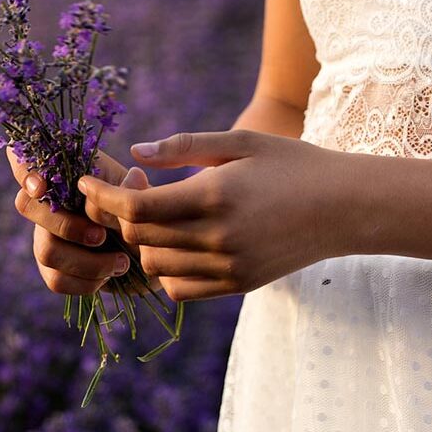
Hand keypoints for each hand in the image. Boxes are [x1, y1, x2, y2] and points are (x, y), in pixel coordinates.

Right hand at [8, 148, 142, 294]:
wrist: (149, 251)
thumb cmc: (138, 213)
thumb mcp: (139, 194)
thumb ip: (134, 188)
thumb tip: (133, 178)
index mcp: (64, 175)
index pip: (23, 161)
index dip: (24, 171)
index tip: (41, 187)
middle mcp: (47, 203)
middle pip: (26, 206)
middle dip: (65, 225)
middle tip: (101, 236)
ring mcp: (45, 236)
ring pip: (46, 250)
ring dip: (87, 262)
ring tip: (121, 262)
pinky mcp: (52, 269)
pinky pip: (56, 280)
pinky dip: (87, 282)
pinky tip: (108, 276)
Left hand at [77, 130, 359, 300]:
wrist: (346, 208)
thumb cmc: (292, 164)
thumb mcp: (241, 142)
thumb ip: (184, 146)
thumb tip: (135, 153)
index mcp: (215, 197)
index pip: (136, 207)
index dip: (103, 196)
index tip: (86, 183)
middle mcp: (218, 238)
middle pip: (138, 237)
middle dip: (121, 214)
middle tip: (136, 187)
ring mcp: (228, 267)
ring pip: (154, 266)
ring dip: (143, 242)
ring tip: (159, 215)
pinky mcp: (237, 286)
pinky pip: (179, 289)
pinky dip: (166, 269)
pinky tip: (177, 243)